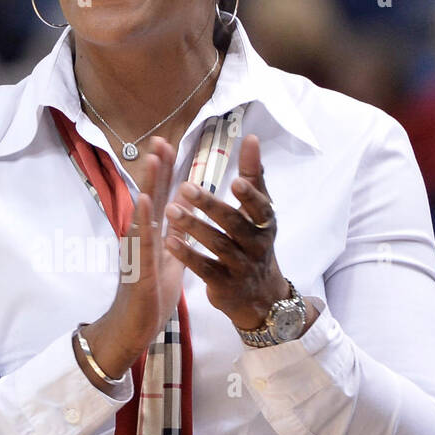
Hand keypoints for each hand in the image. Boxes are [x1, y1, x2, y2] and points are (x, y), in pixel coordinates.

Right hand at [80, 136, 186, 378]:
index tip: (167, 144)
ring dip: (148, 184)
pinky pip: (143, 240)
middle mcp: (142, 238)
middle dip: (156, 168)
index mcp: (152, 236)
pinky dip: (144, 218)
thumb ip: (175, 238)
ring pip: (144, 213)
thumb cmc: (149, 298)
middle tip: (160, 138)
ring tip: (153, 158)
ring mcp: (138, 251)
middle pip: (150, 196)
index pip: (160, 197)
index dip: (164, 171)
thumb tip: (185, 214)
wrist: (132, 329)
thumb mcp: (169, 263)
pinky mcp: (139, 267)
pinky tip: (146, 200)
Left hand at [162, 133, 293, 330]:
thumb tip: (250, 138)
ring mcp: (241, 267)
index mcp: (266, 223)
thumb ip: (253, 176)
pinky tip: (168, 241)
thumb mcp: (260, 212)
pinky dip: (187, 255)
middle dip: (210, 205)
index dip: (249, 194)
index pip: (260, 207)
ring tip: (170, 210)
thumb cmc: (254, 242)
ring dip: (194, 227)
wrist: (260, 296)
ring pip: (218, 245)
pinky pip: (205, 269)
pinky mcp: (225, 285)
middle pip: (234, 223)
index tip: (234, 180)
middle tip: (185, 186)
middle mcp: (257, 245)